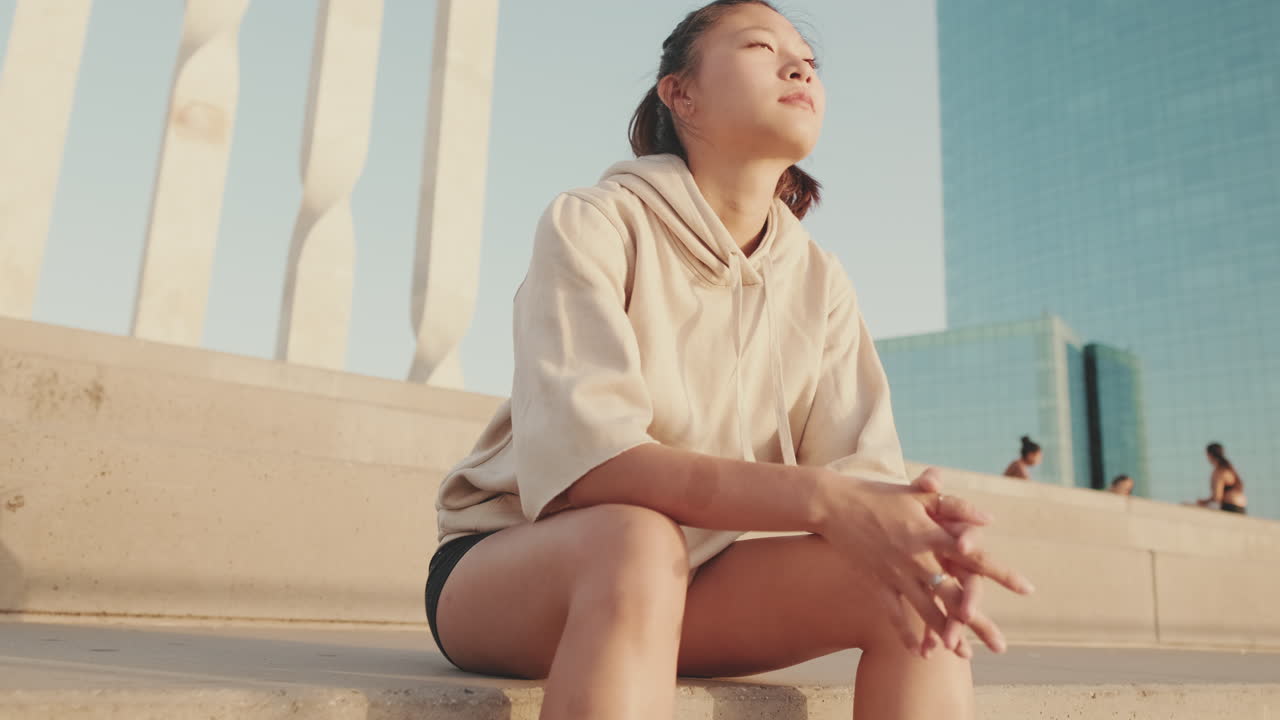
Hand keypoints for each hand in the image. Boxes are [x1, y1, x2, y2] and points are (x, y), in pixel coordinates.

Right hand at [814, 470, 1030, 657]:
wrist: (832, 504)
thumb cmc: (878, 494)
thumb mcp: (916, 494)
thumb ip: (953, 505)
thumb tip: (988, 518)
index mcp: (931, 535)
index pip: (974, 558)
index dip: (1000, 573)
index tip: (1026, 589)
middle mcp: (917, 559)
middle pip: (954, 596)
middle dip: (978, 623)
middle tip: (1001, 646)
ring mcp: (896, 574)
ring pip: (926, 611)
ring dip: (946, 634)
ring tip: (965, 654)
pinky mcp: (877, 582)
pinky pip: (894, 613)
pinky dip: (906, 632)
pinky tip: (920, 651)